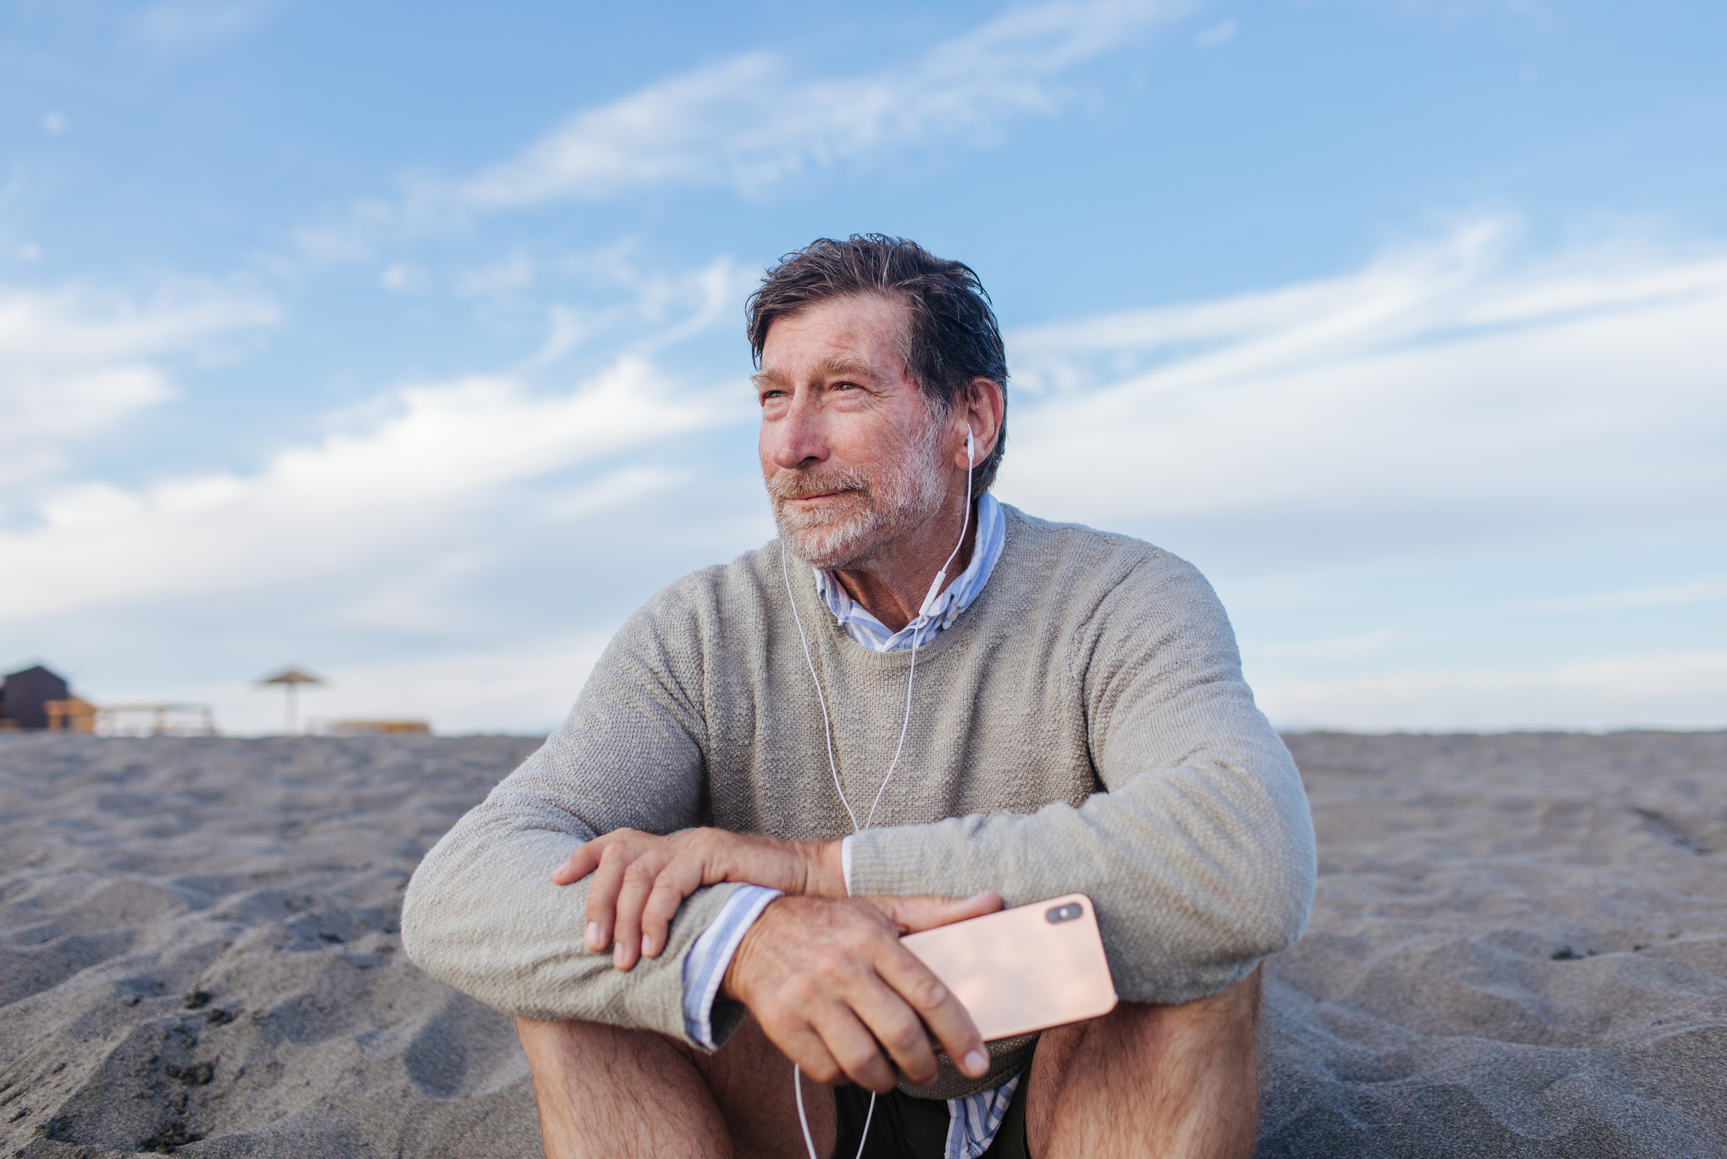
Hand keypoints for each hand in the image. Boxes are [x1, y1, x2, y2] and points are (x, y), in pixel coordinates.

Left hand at [552, 828, 844, 968]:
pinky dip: (655, 915)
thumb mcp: (708, 912)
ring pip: (639, 874)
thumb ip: (678, 919)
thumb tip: (637, 954)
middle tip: (591, 945)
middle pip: (618, 858)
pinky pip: (671, 882)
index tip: (554, 878)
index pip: (618, 842)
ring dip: (624, 919)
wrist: (813, 889)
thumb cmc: (761, 908)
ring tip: (621, 958)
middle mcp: (679, 841)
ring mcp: (696, 843)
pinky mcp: (714, 852)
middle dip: (597, 902)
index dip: (584, 857)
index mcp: (673, 850)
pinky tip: (653, 946)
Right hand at [722, 892, 1002, 1091]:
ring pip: (863, 1062)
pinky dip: (847, 1078)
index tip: (978, 1060)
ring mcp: (809, 997)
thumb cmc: (828, 923)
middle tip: (930, 1071)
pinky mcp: (782, 1023)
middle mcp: (841, 967)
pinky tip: (853, 1065)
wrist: (748, 929)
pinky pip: (826, 1070)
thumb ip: (936, 911)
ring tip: (893, 1073)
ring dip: (888, 1079)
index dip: (959, 1033)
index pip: (928, 994)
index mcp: (872, 938)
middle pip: (900, 1035)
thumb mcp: (880, 908)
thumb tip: (990, 903)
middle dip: (925, 1066)